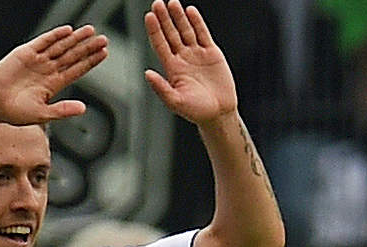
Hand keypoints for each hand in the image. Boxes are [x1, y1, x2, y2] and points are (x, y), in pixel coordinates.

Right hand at [0, 25, 107, 124]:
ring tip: (90, 31)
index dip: (91, 61)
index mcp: (55, 84)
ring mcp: (38, 60)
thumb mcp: (43, 114)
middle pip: (73, 55)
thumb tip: (83, 108)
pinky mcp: (25, 53)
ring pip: (61, 46)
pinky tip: (67, 31)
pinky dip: (55, 36)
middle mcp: (49, 69)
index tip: (104, 53)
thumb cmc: (16, 112)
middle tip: (103, 39)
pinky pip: (43, 41)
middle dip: (88, 47)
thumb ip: (63, 110)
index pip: (78, 69)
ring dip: (75, 38)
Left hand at [143, 1, 236, 124]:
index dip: (154, 30)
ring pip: (186, 31)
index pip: (160, 44)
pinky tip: (190, 11)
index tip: (149, 16)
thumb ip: (161, 87)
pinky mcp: (212, 54)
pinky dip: (197, 22)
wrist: (219, 114)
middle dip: (164, 19)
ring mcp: (197, 54)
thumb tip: (147, 73)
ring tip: (172, 3)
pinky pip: (203, 34)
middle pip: (171, 34)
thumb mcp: (175, 102)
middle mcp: (183, 58)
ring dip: (179, 17)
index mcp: (172, 68)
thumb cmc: (197, 112)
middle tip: (157, 3)